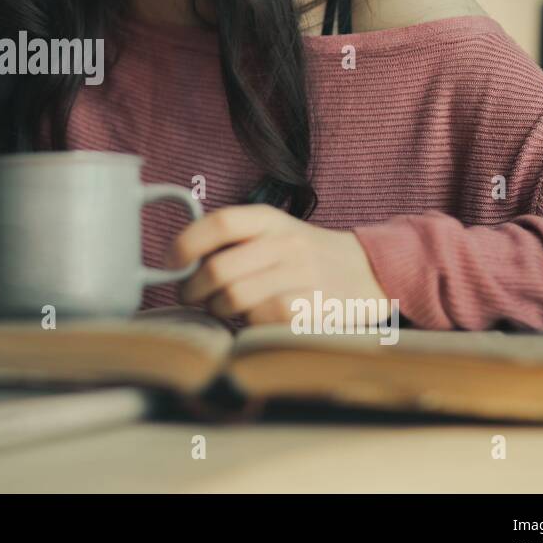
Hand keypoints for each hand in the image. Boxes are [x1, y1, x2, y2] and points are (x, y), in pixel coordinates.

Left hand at [167, 204, 387, 323]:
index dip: (186, 243)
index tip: (171, 263)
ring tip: (219, 309)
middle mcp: (286, 243)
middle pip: (220, 268)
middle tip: (189, 296)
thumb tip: (183, 262)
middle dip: (193, 288)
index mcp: (271, 219)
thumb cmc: (308, 255)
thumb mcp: (276, 231)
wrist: (371, 271)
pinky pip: (262, 319)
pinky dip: (248, 324)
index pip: (220, 223)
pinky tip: (251, 319)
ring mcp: (301, 275)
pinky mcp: (313, 307)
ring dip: (217, 309)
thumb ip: (235, 240)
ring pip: (236, 297)